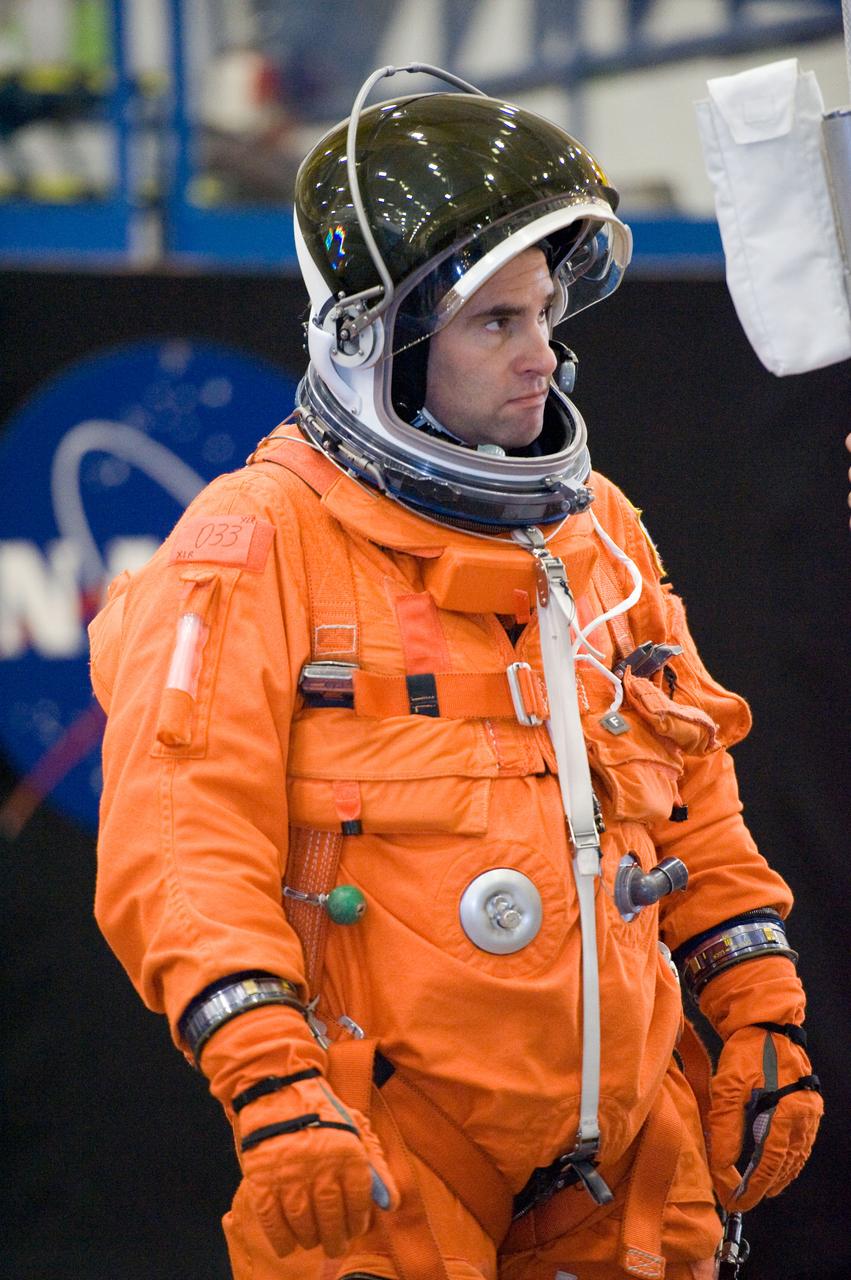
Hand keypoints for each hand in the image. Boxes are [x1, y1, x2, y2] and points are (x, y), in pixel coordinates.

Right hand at [236, 1071, 396, 1256]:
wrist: (277, 1090)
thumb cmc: (321, 1113)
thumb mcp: (355, 1129)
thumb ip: (375, 1166)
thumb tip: (392, 1203)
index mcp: (347, 1152)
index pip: (358, 1200)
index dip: (358, 1221)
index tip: (355, 1230)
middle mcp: (321, 1165)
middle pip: (331, 1218)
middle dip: (336, 1239)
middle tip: (336, 1246)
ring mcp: (290, 1173)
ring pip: (303, 1223)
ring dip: (310, 1239)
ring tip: (314, 1241)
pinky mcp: (263, 1178)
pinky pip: (272, 1220)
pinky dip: (280, 1238)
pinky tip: (287, 1244)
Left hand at [708, 1024, 821, 1211]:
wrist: (767, 1023)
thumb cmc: (748, 1049)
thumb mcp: (729, 1086)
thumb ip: (726, 1127)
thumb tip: (721, 1164)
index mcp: (787, 1112)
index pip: (769, 1162)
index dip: (753, 1185)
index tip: (736, 1199)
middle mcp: (803, 1116)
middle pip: (785, 1164)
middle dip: (764, 1185)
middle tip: (743, 1200)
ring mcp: (808, 1112)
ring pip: (795, 1157)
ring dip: (777, 1175)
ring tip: (759, 1190)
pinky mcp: (806, 1107)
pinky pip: (799, 1144)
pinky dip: (787, 1160)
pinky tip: (776, 1166)